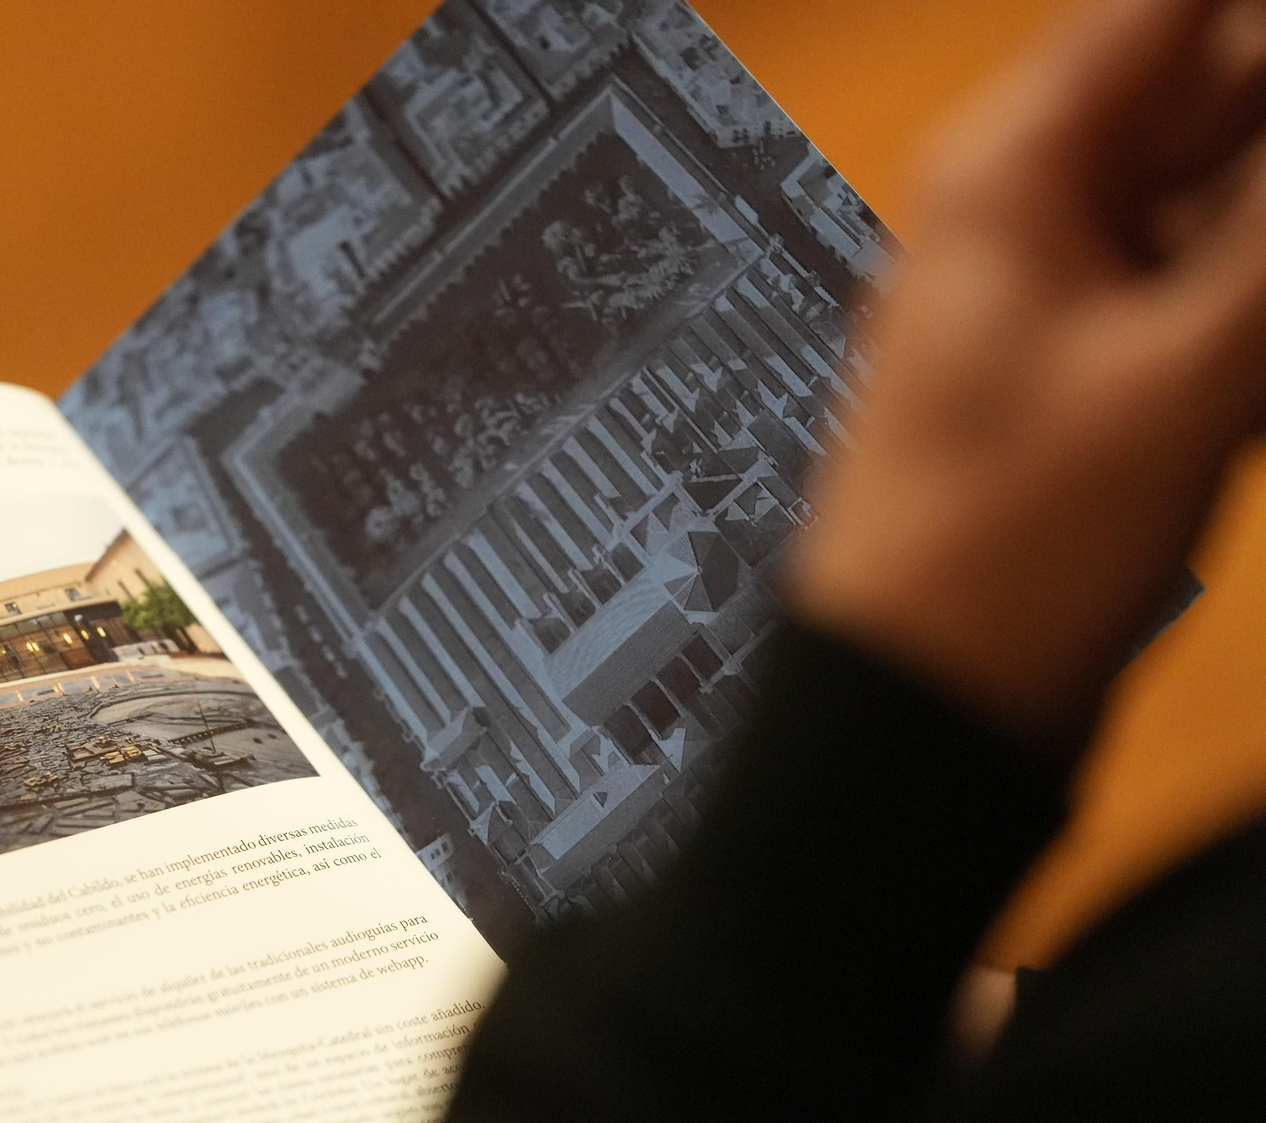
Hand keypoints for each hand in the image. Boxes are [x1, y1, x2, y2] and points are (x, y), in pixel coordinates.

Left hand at [788, 0, 1265, 745]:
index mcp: (1013, 164)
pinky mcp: (1096, 363)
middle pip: (1211, 93)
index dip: (1247, 27)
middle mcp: (1028, 202)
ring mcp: (1060, 285)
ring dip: (1262, 232)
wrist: (925, 702)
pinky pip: (1206, 283)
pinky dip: (1251, 302)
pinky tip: (1252, 366)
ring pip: (1220, 193)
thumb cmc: (1013, 539)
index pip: (1167, 13)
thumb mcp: (1191, 366)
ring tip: (1247, 350)